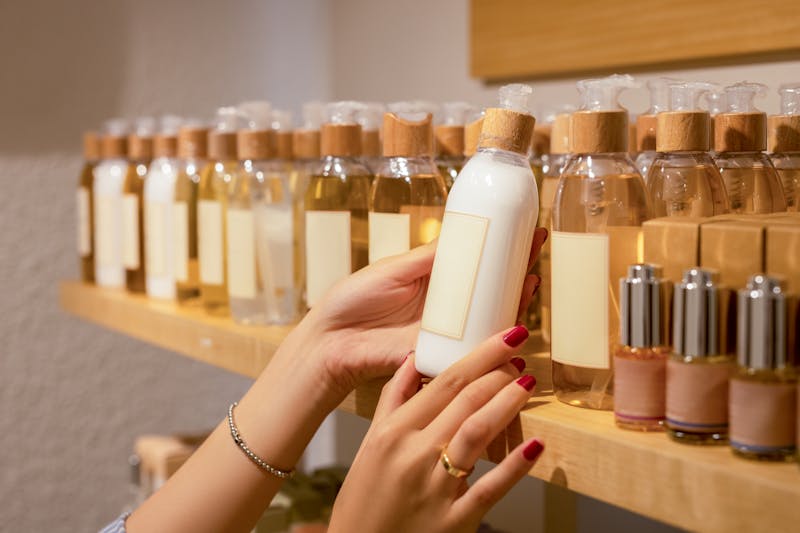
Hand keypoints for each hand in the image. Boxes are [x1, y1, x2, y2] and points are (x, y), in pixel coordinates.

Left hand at [285, 228, 547, 401]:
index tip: (524, 228)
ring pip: (490, 316)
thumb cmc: (355, 299)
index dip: (501, 247)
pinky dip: (497, 335)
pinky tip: (515, 321)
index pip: (476, 261)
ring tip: (531, 278)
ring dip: (515, 299)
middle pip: (491, 287)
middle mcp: (447, 306)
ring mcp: (447, 330)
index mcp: (434, 280)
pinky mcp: (442, 353)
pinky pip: (475, 346)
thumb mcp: (396, 268)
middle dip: (517, 268)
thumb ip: (428, 255)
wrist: (331, 339)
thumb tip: (463, 231)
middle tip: (536, 246)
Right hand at [328, 325, 544, 532]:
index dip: (481, 355)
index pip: (444, 382)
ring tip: (527, 384)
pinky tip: (536, 445)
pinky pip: (491, 488)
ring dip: (507, 404)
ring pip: (478, 433)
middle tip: (520, 358)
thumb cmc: (364, 499)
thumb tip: (410, 360)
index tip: (506, 337)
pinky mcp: (454, 521)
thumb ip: (392, 400)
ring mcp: (435, 488)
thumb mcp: (369, 444)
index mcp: (392, 432)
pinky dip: (516, 465)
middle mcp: (413, 455)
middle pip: (465, 401)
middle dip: (499, 374)